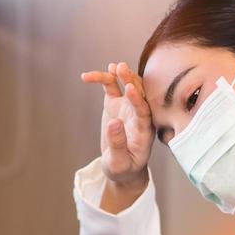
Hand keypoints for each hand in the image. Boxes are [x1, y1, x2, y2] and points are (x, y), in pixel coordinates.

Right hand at [79, 61, 152, 185]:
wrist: (122, 167)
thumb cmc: (123, 168)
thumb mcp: (118, 162)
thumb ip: (118, 144)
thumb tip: (113, 123)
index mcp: (144, 130)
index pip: (144, 110)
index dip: (137, 99)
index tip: (130, 88)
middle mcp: (139, 114)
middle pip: (139, 93)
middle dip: (130, 80)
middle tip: (121, 68)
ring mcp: (128, 106)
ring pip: (126, 85)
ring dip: (119, 75)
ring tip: (110, 67)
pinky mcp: (116, 104)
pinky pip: (110, 88)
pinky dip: (102, 80)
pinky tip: (89, 76)